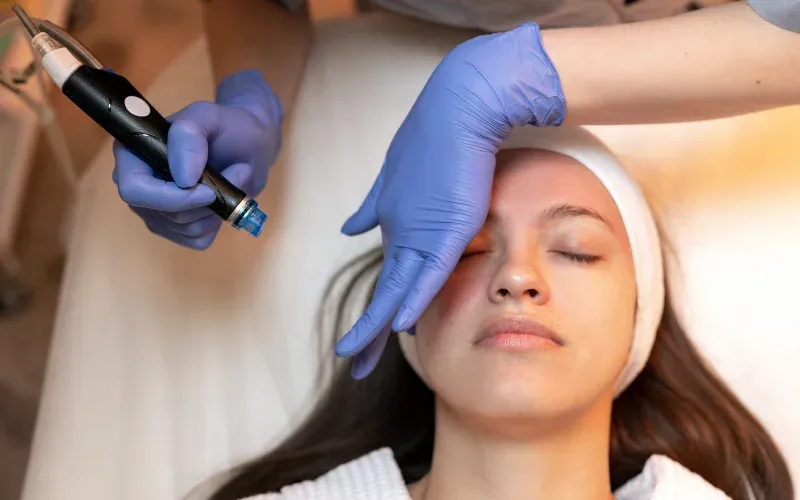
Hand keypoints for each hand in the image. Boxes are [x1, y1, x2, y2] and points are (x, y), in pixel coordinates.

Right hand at [113, 70, 282, 248]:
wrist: (247, 146)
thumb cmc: (226, 127)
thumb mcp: (210, 117)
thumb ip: (189, 136)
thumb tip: (182, 179)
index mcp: (134, 154)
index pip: (134, 189)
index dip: (171, 197)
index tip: (207, 190)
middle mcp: (138, 184)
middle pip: (163, 213)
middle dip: (203, 202)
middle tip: (229, 177)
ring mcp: (155, 210)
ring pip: (184, 228)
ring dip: (217, 209)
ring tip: (229, 180)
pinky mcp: (176, 229)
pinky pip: (197, 239)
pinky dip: (218, 222)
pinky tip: (221, 199)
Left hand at [334, 22, 566, 377]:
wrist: (462, 109)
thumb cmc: (439, 141)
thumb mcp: (399, 180)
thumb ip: (372, 207)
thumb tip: (349, 227)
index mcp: (394, 224)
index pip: (386, 277)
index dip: (376, 311)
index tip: (367, 337)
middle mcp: (400, 232)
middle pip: (382, 292)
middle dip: (366, 332)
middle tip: (349, 363)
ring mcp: (420, 231)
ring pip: (395, 291)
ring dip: (375, 328)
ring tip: (356, 360)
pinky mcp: (445, 228)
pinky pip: (427, 274)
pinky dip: (412, 301)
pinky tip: (398, 327)